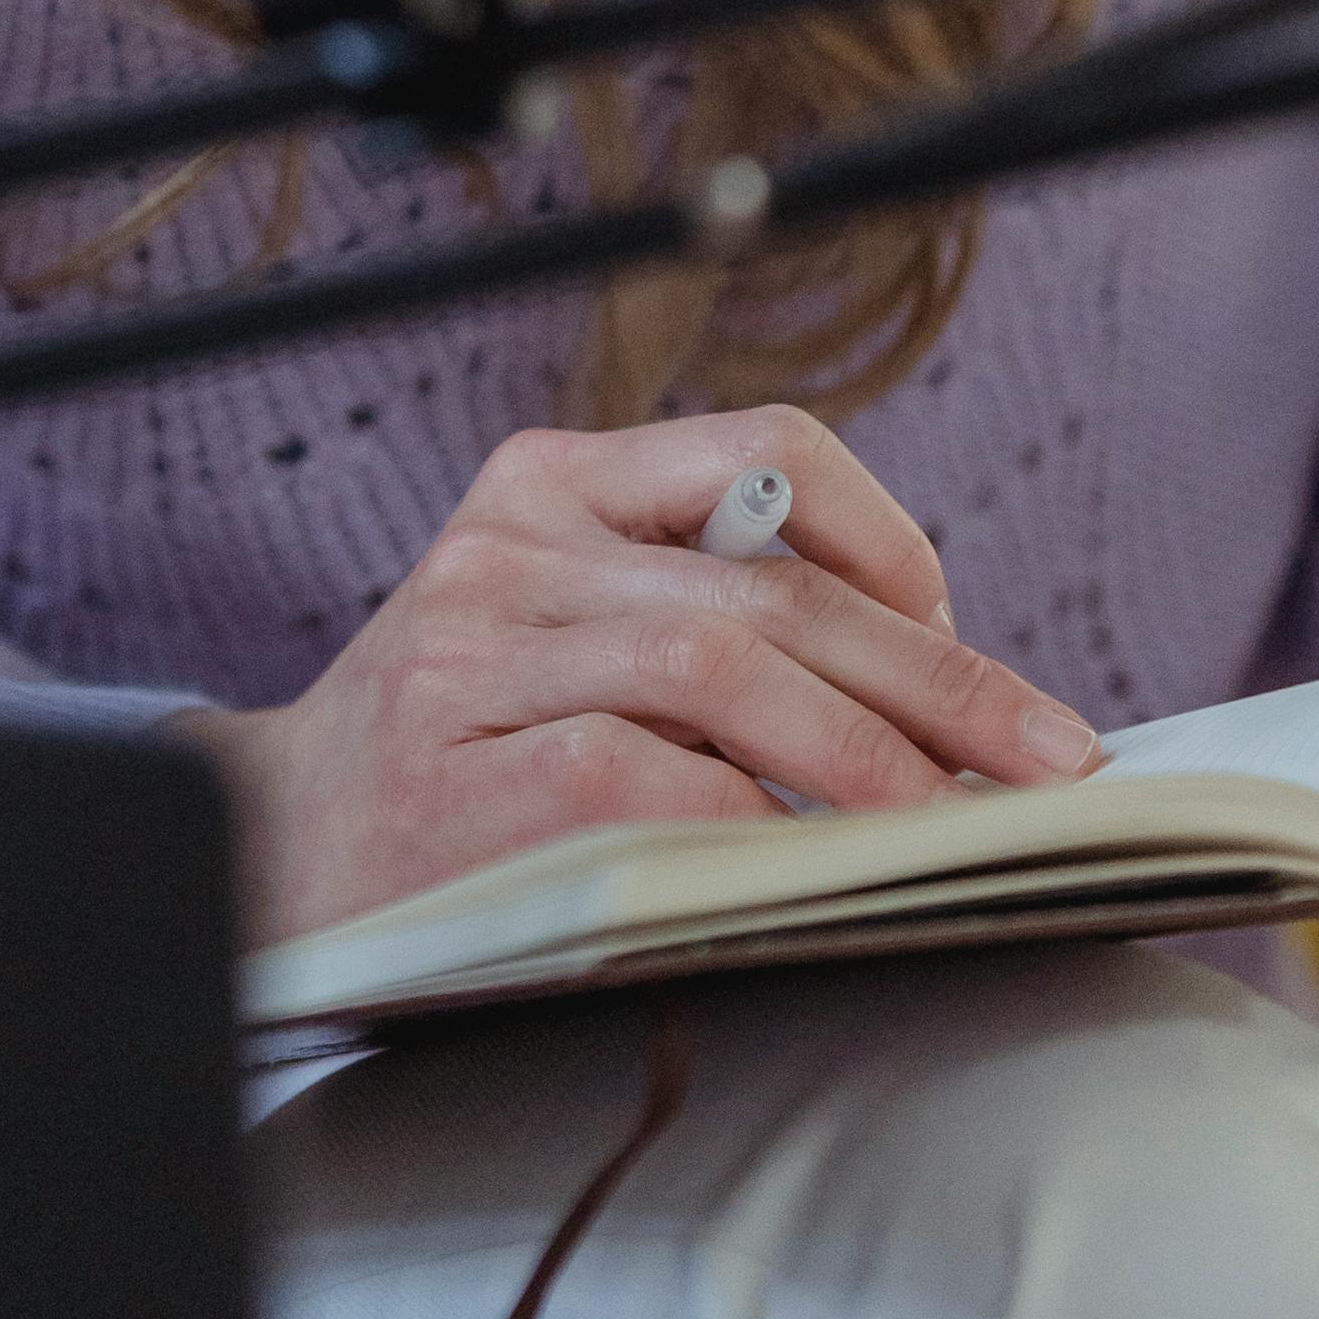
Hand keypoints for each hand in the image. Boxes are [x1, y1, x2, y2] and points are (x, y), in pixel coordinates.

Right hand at [189, 406, 1100, 951]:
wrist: (269, 853)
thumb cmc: (459, 761)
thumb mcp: (568, 640)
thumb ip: (706, 622)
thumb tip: (943, 697)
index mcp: (550, 483)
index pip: (767, 454)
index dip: (894, 543)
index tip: (965, 640)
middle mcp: (508, 543)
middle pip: (769, 584)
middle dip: (938, 680)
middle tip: (1050, 762)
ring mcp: (469, 652)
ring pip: (717, 664)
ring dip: (867, 752)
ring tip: (954, 824)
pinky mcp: (451, 774)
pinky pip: (638, 775)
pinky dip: (745, 816)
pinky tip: (805, 864)